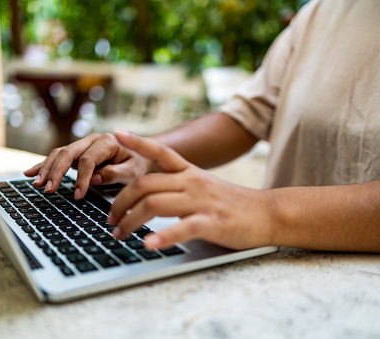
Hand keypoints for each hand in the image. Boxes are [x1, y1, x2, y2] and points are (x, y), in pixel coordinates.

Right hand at [24, 133, 151, 198]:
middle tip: (49, 189)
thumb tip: (94, 179)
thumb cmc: (138, 164)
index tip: (79, 196)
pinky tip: (30, 173)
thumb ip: (116, 174)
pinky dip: (43, 165)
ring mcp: (82, 144)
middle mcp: (92, 139)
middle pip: (68, 153)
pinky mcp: (76, 152)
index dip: (82, 178)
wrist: (140, 154)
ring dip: (46, 169)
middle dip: (57, 171)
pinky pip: (57, 156)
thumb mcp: (134, 171)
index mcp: (107, 142)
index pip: (89, 159)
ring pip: (59, 153)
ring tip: (37, 185)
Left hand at [109, 130, 274, 250]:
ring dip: (131, 221)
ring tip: (119, 234)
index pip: (161, 152)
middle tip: (110, 219)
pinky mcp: (211, 222)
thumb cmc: (233, 203)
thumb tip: (151, 194)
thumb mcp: (205, 185)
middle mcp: (192, 181)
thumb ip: (180, 185)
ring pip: (155, 204)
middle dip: (120, 202)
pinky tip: (148, 244)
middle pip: (145, 184)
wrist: (268, 213)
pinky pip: (182, 228)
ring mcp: (201, 201)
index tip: (116, 134)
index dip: (138, 142)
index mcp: (190, 171)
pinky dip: (162, 237)